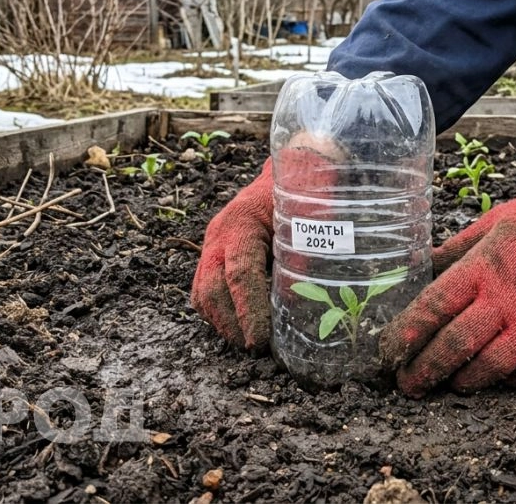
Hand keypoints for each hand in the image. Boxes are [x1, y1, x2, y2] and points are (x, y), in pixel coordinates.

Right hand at [191, 140, 339, 349]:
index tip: (259, 339)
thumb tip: (297, 302)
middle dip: (232, 323)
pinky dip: (217, 311)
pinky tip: (237, 325)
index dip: (248, 311)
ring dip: (222, 321)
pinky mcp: (213, 253)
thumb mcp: (312, 220)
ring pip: (202, 292)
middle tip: (254, 348)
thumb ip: (304, 256)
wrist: (295, 167)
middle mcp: (219, 234)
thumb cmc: (306, 191)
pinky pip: (204, 288)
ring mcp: (212, 243)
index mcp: (241, 223)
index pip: (239, 275)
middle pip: (212, 288)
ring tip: (245, 342)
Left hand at [379, 168, 515, 396]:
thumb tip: (415, 271)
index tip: (387, 352)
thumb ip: (453, 253)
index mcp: (484, 266)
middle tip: (407, 384)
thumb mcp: (491, 224)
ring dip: (462, 381)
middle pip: (456, 345)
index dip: (405, 334)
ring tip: (447, 383)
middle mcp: (508, 297)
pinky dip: (504, 380)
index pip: (433, 307)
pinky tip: (490, 377)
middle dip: (425, 370)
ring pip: (490, 367)